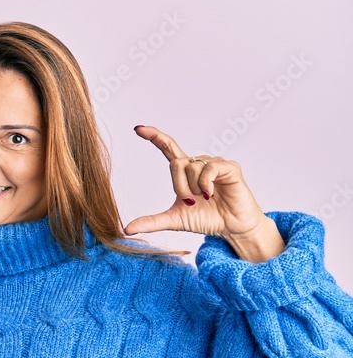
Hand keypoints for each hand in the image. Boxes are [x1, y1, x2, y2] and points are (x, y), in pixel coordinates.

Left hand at [124, 125, 283, 262]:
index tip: (138, 128)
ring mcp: (214, 163)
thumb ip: (151, 222)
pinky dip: (206, 184)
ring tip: (205, 198)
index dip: (154, 136)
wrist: (231, 228)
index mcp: (184, 172)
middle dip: (180, 186)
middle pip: (176, 163)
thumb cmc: (206, 220)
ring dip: (194, 188)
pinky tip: (212, 194)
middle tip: (191, 201)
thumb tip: (127, 230)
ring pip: (191, 166)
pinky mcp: (229, 167)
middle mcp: (198, 163)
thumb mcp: (174, 221)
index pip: (167, 148)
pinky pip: (208, 168)